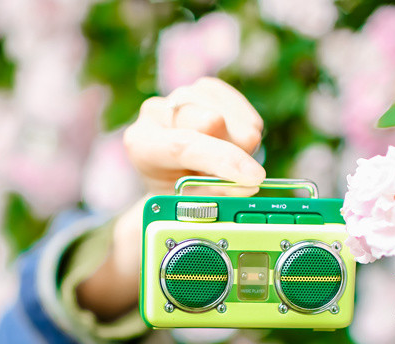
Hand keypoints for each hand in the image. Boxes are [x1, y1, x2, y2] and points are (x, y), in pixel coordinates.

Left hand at [76, 78, 266, 322]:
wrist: (173, 179)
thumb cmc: (179, 194)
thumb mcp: (191, 204)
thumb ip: (216, 195)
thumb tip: (249, 183)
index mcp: (141, 143)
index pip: (183, 145)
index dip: (222, 160)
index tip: (253, 177)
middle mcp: (155, 112)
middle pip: (212, 121)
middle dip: (232, 152)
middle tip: (226, 175)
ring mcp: (180, 96)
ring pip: (231, 115)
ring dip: (239, 144)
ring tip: (222, 160)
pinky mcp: (205, 88)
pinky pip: (241, 106)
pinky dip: (246, 129)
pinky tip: (232, 142)